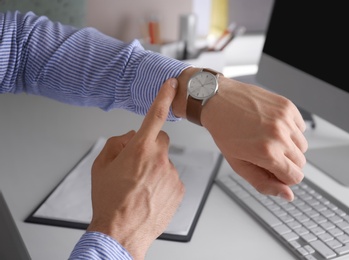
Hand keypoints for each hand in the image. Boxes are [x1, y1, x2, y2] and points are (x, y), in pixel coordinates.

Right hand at [87, 78, 184, 259]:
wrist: (121, 233)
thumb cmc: (109, 201)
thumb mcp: (100, 167)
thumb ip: (116, 144)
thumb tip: (129, 138)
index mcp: (140, 149)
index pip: (155, 115)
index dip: (164, 96)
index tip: (172, 84)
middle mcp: (160, 159)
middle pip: (160, 140)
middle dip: (150, 147)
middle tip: (136, 164)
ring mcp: (171, 174)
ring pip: (165, 161)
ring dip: (155, 168)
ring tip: (140, 186)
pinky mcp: (179, 189)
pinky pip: (171, 177)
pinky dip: (162, 182)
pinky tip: (149, 194)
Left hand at [202, 76, 307, 200]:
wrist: (218, 101)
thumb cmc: (225, 132)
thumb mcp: (239, 164)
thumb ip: (264, 183)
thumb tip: (287, 195)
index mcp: (267, 153)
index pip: (295, 177)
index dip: (284, 177)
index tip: (273, 170)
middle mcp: (279, 135)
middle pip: (301, 162)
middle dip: (286, 162)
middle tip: (266, 153)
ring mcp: (285, 119)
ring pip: (303, 145)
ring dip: (289, 146)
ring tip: (268, 138)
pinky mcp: (287, 106)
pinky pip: (301, 127)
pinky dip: (290, 130)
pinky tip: (271, 126)